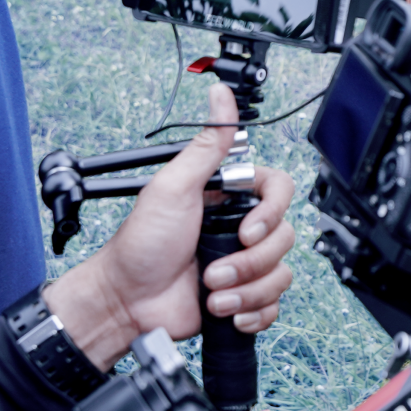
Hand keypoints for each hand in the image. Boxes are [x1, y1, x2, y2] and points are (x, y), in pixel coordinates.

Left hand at [41, 83, 298, 367]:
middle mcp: (240, 229)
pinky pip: (272, 306)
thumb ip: (206, 144)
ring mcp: (242, 265)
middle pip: (284, 238)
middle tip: (212, 270)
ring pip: (280, 275)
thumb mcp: (173, 187)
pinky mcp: (242, 298)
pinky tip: (229, 313)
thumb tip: (219, 96)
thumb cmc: (141, 245)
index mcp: (229, 197)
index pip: (280, 193)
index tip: (247, 230)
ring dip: (245, 290)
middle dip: (249, 263)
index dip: (271, 214)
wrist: (126, 302)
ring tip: (213, 293)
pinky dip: (252, 313)